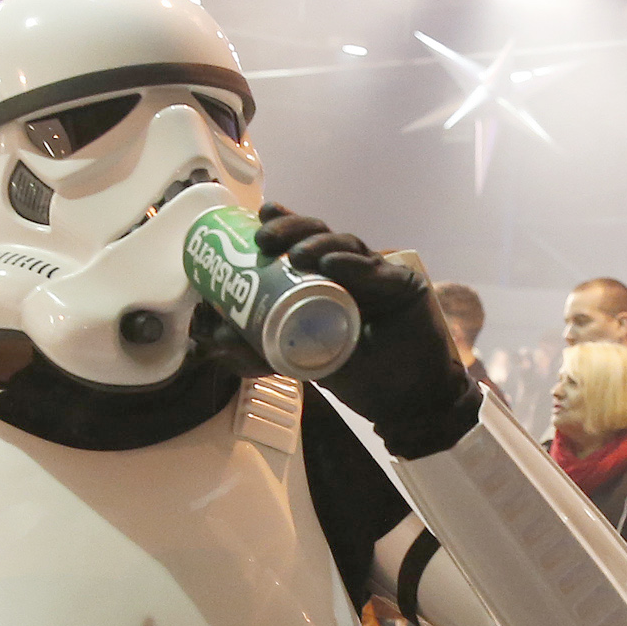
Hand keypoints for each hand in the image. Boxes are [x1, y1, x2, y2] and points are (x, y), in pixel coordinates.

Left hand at [255, 205, 476, 456]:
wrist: (409, 402)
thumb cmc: (361, 378)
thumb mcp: (302, 364)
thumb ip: (264, 350)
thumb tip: (217, 335)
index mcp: (327, 281)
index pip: (302, 245)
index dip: (281, 227)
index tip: (255, 223)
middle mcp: (352, 271)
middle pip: (321, 236)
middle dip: (291, 230)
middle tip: (265, 239)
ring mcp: (379, 276)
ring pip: (346, 246)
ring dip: (318, 245)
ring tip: (295, 254)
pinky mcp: (405, 284)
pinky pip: (376, 271)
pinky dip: (352, 266)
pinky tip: (332, 264)